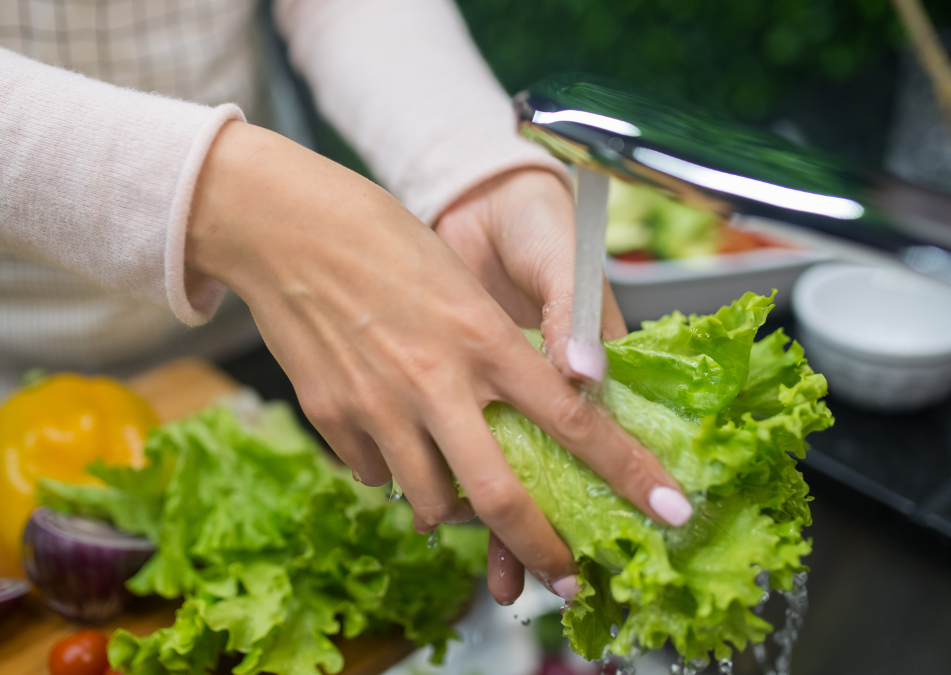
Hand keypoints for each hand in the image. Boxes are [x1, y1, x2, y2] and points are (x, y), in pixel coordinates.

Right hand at [187, 123, 689, 605]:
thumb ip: (499, 350)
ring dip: (453, 511)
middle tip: (565, 579)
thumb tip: (543, 399)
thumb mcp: (460, 282)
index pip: (573, 418)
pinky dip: (393, 472)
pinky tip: (393, 437)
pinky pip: (374, 475)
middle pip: (501, 494)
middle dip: (541, 549)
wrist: (280, 223)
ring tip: (458, 493)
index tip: (670, 509)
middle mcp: (436, 380)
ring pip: (431, 501)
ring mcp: (377, 405)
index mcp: (483, 336)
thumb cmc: (379, 236)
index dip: (628, 471)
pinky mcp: (329, 416)